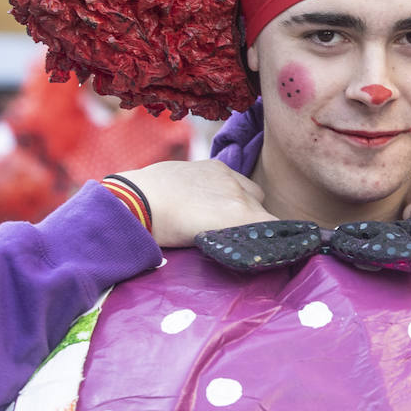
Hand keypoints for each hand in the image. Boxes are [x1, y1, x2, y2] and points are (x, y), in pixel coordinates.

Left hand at [114, 159, 269, 246]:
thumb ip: (232, 238)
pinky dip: (231, 188)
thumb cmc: (164, 231)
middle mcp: (241, 193)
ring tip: (221, 213)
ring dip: (246, 203)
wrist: (135, 200)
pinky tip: (211, 195)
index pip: (276, 227)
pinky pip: (237, 178)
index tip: (268, 245)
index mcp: (240, 215)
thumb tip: (247, 240)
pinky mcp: (216, 165)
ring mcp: (229, 176)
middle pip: (264, 211)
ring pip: (254, 193)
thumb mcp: (203, 243)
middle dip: (255, 222)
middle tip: (234, 234)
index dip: (275, 237)